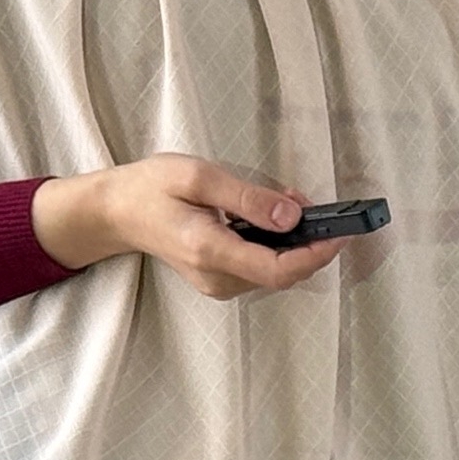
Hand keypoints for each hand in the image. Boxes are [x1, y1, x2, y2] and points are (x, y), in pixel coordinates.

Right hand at [32, 152, 349, 298]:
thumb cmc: (151, 189)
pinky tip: (271, 215)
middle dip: (310, 240)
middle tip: (312, 202)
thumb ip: (248, 198)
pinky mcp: (219, 276)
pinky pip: (261, 265)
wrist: (115, 212)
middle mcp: (216, 277)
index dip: (318, 253)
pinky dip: (277, 242)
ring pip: (275, 270)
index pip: (280, 269)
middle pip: (284, 272)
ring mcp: (217, 281)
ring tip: (288, 201)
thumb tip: (292, 216)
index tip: (343, 231)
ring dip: (294, 240)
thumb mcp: (199, 178)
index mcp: (210, 251)